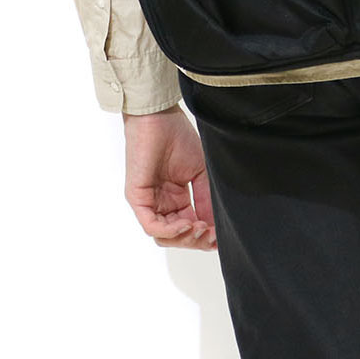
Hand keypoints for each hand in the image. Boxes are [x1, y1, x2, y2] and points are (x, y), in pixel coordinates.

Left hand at [123, 105, 217, 250]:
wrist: (159, 117)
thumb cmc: (177, 137)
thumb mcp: (200, 172)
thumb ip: (207, 199)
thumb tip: (217, 225)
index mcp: (176, 199)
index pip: (190, 228)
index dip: (205, 236)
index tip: (221, 236)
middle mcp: (161, 204)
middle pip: (177, 237)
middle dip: (197, 240)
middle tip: (212, 236)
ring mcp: (148, 203)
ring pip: (164, 237)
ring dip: (185, 238)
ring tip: (201, 228)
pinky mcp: (138, 199)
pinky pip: (152, 225)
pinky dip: (171, 230)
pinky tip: (187, 223)